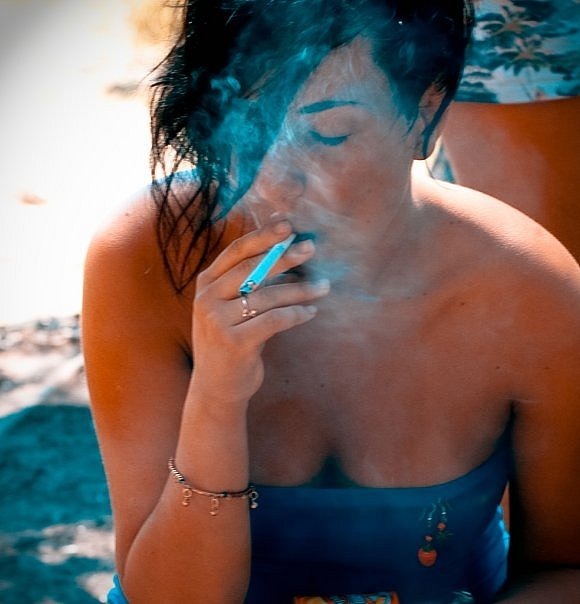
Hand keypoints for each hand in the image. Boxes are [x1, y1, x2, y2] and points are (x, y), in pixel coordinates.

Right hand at [191, 217, 329, 409]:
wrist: (216, 388)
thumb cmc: (230, 342)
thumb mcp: (229, 309)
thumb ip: (247, 282)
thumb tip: (285, 251)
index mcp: (205, 285)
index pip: (235, 252)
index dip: (263, 236)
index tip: (288, 225)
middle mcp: (207, 299)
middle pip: (252, 269)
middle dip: (285, 257)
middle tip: (311, 248)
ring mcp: (218, 321)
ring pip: (267, 296)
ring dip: (299, 290)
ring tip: (323, 286)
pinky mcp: (235, 343)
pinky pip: (274, 320)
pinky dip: (296, 314)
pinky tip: (311, 312)